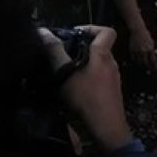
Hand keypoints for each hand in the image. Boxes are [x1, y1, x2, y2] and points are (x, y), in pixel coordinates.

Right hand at [40, 26, 132, 151]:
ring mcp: (113, 79)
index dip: (92, 28)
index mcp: (104, 56)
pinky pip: (98, 76)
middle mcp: (112, 64)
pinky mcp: (110, 91)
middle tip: (61, 54)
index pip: (107, 32)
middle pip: (100, 47)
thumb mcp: (65, 74)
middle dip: (81, 47)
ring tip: (62, 71)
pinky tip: (71, 86)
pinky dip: (86, 76)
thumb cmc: (86, 98)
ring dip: (81, 63)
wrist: (106, 128)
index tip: (74, 34)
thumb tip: (43, 32)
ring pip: (97, 63)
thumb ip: (55, 52)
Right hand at [127, 23, 156, 69]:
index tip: (155, 69)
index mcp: (150, 49)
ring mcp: (137, 51)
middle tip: (149, 69)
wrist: (138, 30)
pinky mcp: (131, 50)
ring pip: (139, 62)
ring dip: (141, 65)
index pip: (153, 61)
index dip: (154, 66)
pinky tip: (137, 62)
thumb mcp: (152, 42)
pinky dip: (135, 61)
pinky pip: (133, 58)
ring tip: (143, 66)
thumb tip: (152, 57)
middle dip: (148, 67)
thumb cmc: (146, 36)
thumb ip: (152, 50)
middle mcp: (144, 51)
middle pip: (146, 63)